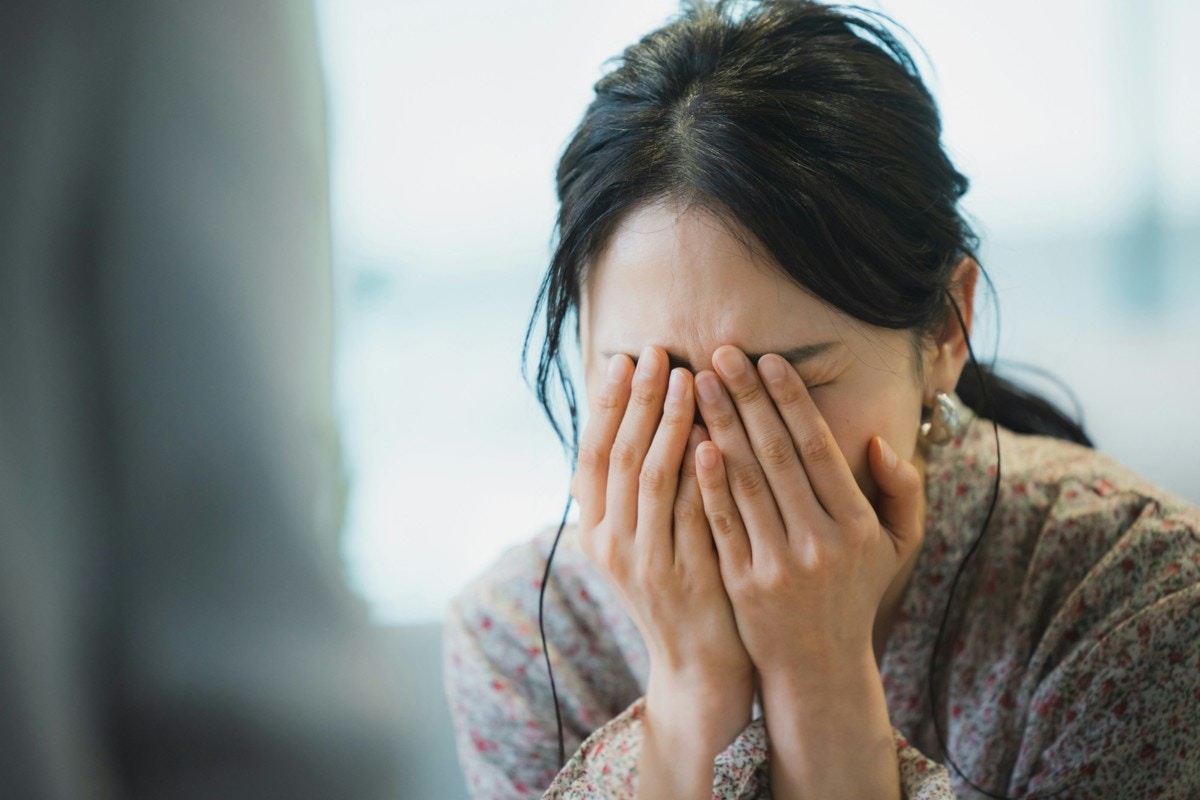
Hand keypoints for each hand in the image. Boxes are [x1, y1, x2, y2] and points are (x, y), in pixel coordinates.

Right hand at [574, 346, 753, 796]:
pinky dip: (698, 472)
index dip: (607, 405)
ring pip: (651, 479)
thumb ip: (632, 493)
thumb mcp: (637, 543)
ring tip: (687, 377)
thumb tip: (636, 419)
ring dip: (668, 424)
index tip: (623, 360)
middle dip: (639, 400)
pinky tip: (712, 435)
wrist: (697, 665)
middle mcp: (610, 546)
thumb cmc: (676, 588)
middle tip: (657, 352)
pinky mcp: (684, 577)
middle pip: (620, 457)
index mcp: (594, 531)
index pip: (592, 455)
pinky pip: (690, 513)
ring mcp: (645, 563)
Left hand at [692, 345, 922, 797]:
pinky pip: (720, 521)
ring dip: (720, 426)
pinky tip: (690, 441)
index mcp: (858, 526)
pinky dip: (706, 480)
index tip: (769, 359)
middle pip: (777, 454)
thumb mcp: (897, 548)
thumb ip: (902, 491)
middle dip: (748, 398)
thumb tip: (878, 440)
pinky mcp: (743, 583)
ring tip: (700, 383)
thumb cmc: (854, 597)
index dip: (792, 400)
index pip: (819, 448)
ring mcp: (779, 563)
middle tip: (722, 352)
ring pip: (745, 481)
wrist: (819, 671)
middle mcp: (820, 542)